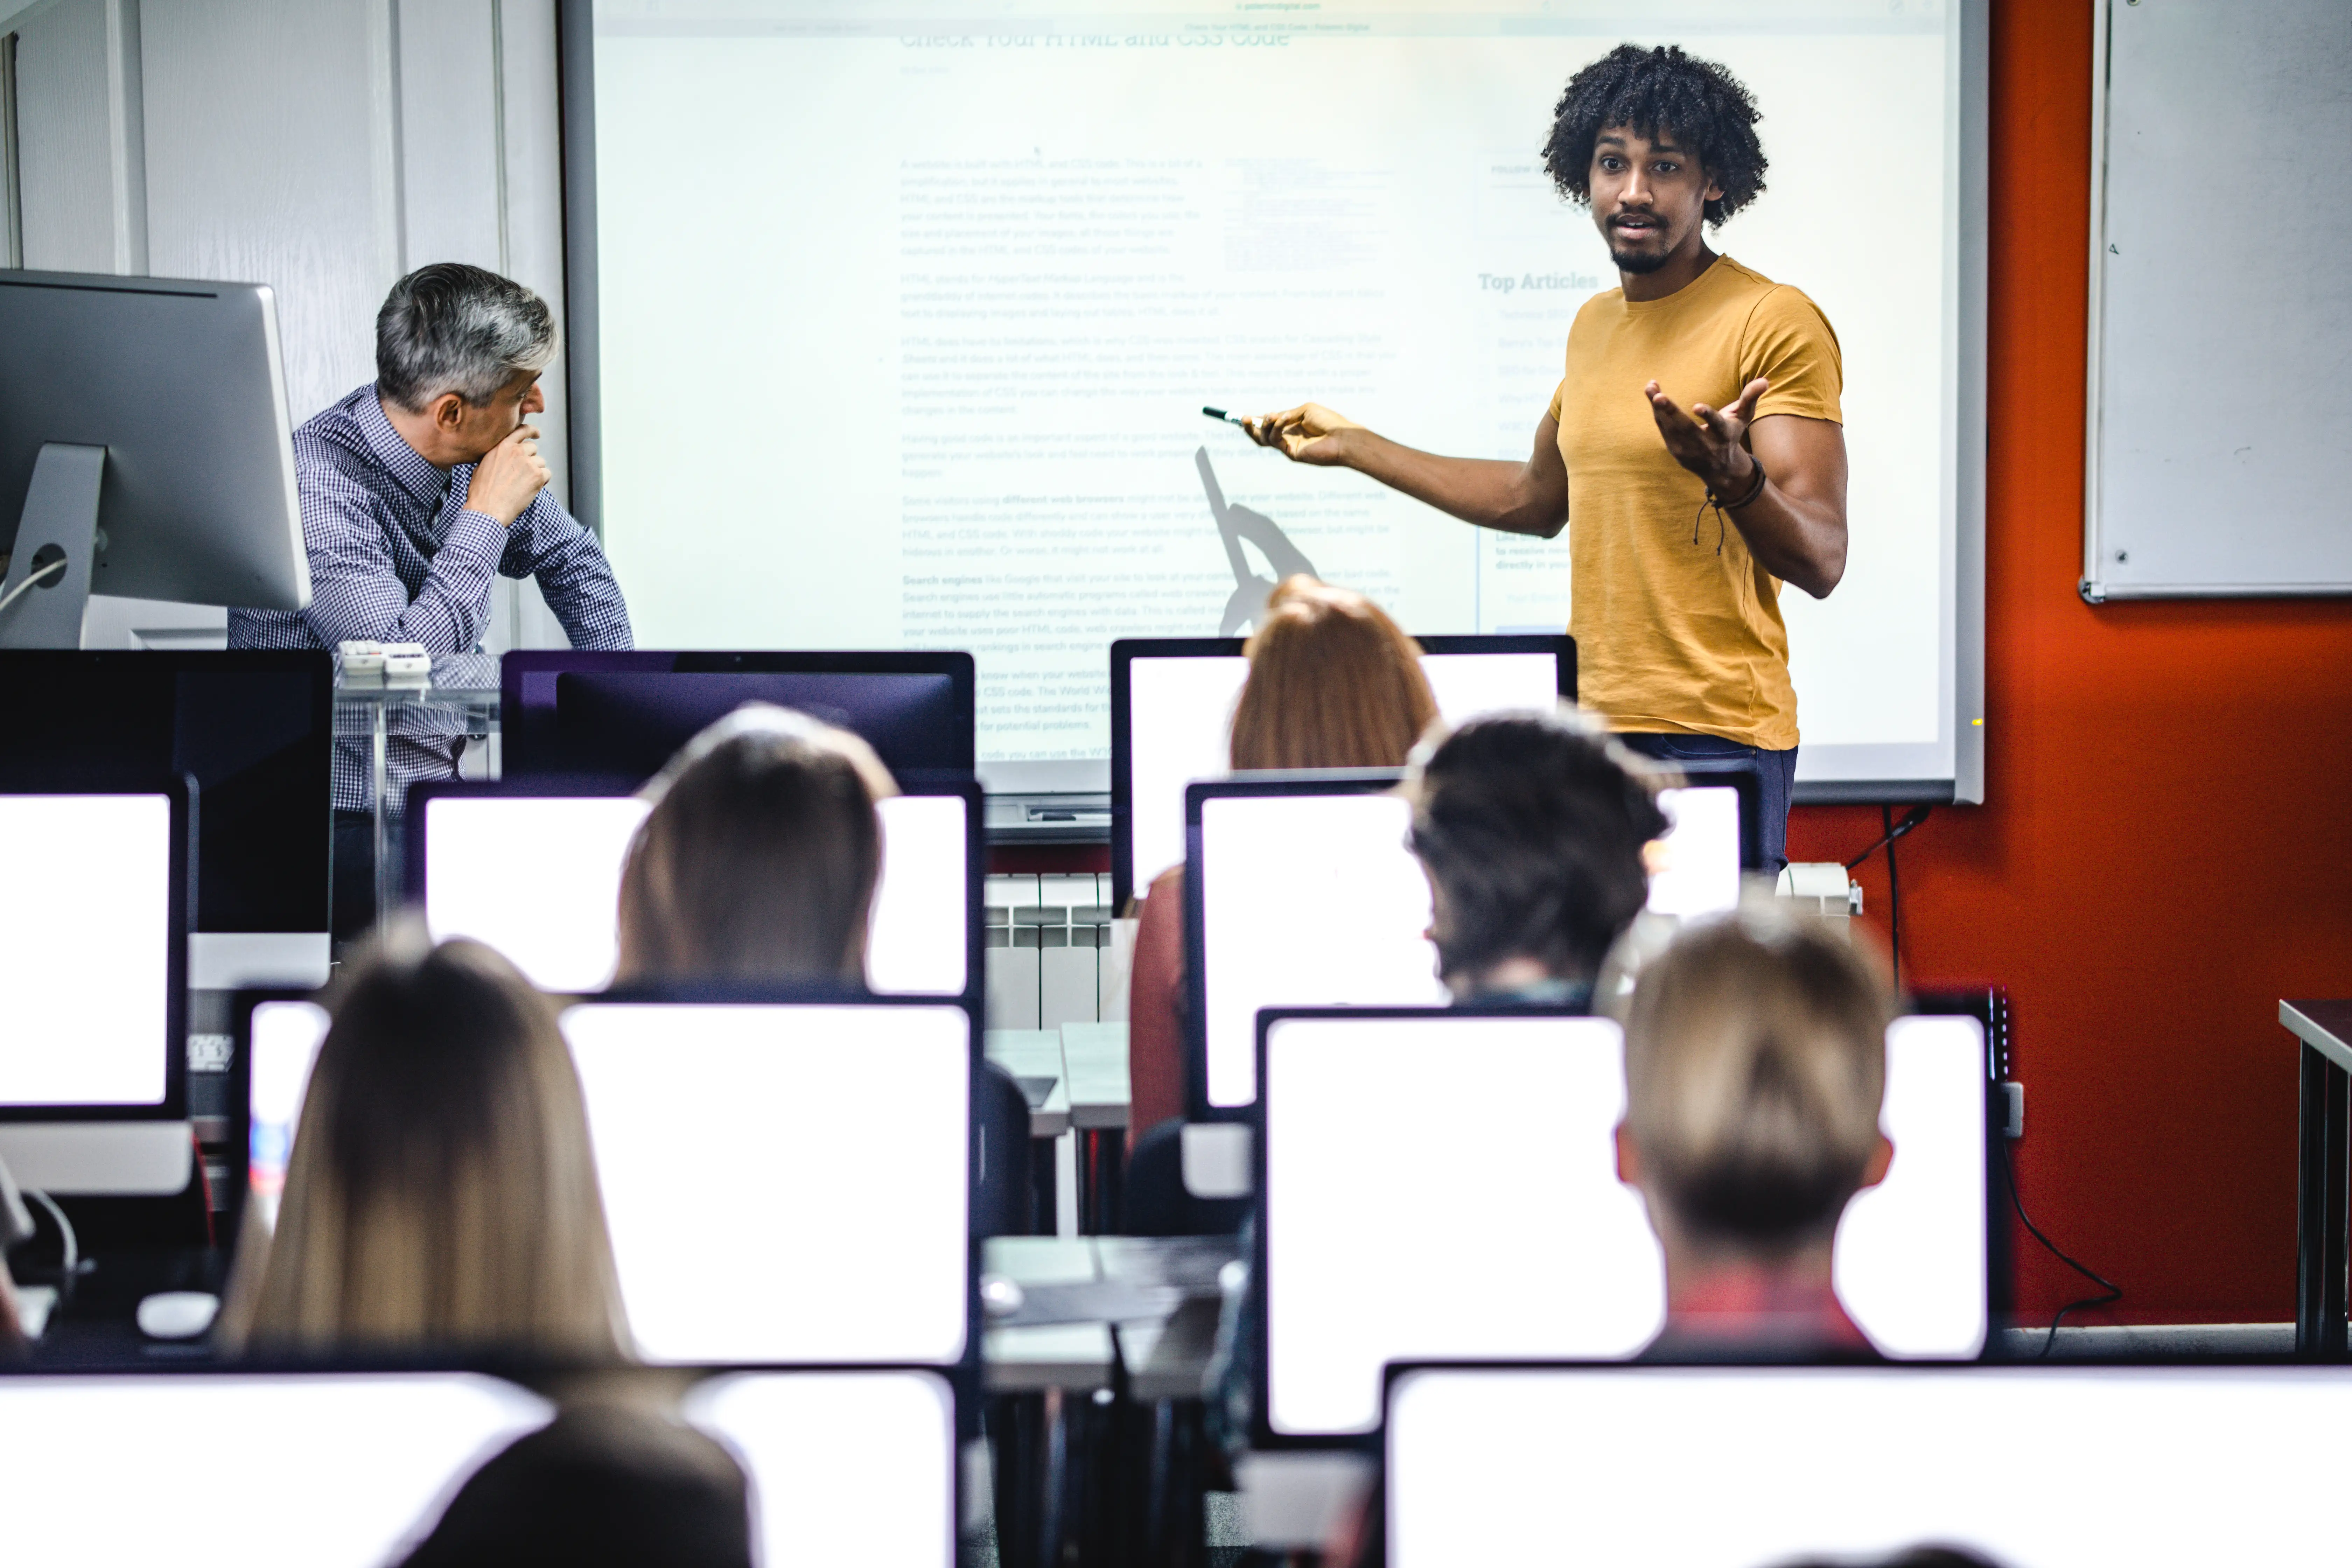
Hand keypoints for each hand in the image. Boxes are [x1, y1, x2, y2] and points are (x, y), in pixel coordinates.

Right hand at [463, 423, 551, 525]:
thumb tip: (502, 456)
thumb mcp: (482, 465)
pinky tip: (531, 489)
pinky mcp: (537, 476)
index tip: (537, 434)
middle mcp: (516, 451)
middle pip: (532, 448)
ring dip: (536, 471)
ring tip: (523, 484)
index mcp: (502, 446)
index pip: (521, 430)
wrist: (487, 509)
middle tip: (522, 473)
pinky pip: (547, 474)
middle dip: (530, 459)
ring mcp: (528, 462)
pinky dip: (543, 481)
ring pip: (540, 462)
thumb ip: (496, 456)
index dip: (531, 431)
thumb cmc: (481, 491)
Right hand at [1243, 403, 1362, 466]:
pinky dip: (1276, 427)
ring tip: (1270, 415)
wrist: (1342, 437)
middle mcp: (1288, 437)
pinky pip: (1275, 440)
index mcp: (1292, 426)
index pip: (1270, 424)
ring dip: (1264, 425)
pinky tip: (1284, 418)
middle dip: (1250, 427)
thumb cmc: (1329, 421)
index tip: (1246, 415)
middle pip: (1262, 436)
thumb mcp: (1306, 410)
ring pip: (1265, 439)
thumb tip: (1273, 416)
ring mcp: (1288, 446)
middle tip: (1243, 418)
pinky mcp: (1291, 453)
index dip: (1257, 420)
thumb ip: (1288, 413)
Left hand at [1645, 376, 1767, 493]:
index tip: (1696, 406)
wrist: (1719, 468)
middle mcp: (1705, 444)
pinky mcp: (1675, 450)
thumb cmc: (1731, 434)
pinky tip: (1652, 395)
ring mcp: (1687, 450)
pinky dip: (1657, 413)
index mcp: (1723, 435)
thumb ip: (1751, 398)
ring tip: (1650, 387)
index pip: (1716, 425)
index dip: (1708, 416)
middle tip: (1658, 397)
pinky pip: (1664, 429)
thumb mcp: (1743, 417)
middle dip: (1671, 412)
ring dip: (1658, 408)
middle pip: (1685, 428)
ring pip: (1670, 428)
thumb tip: (1765, 381)